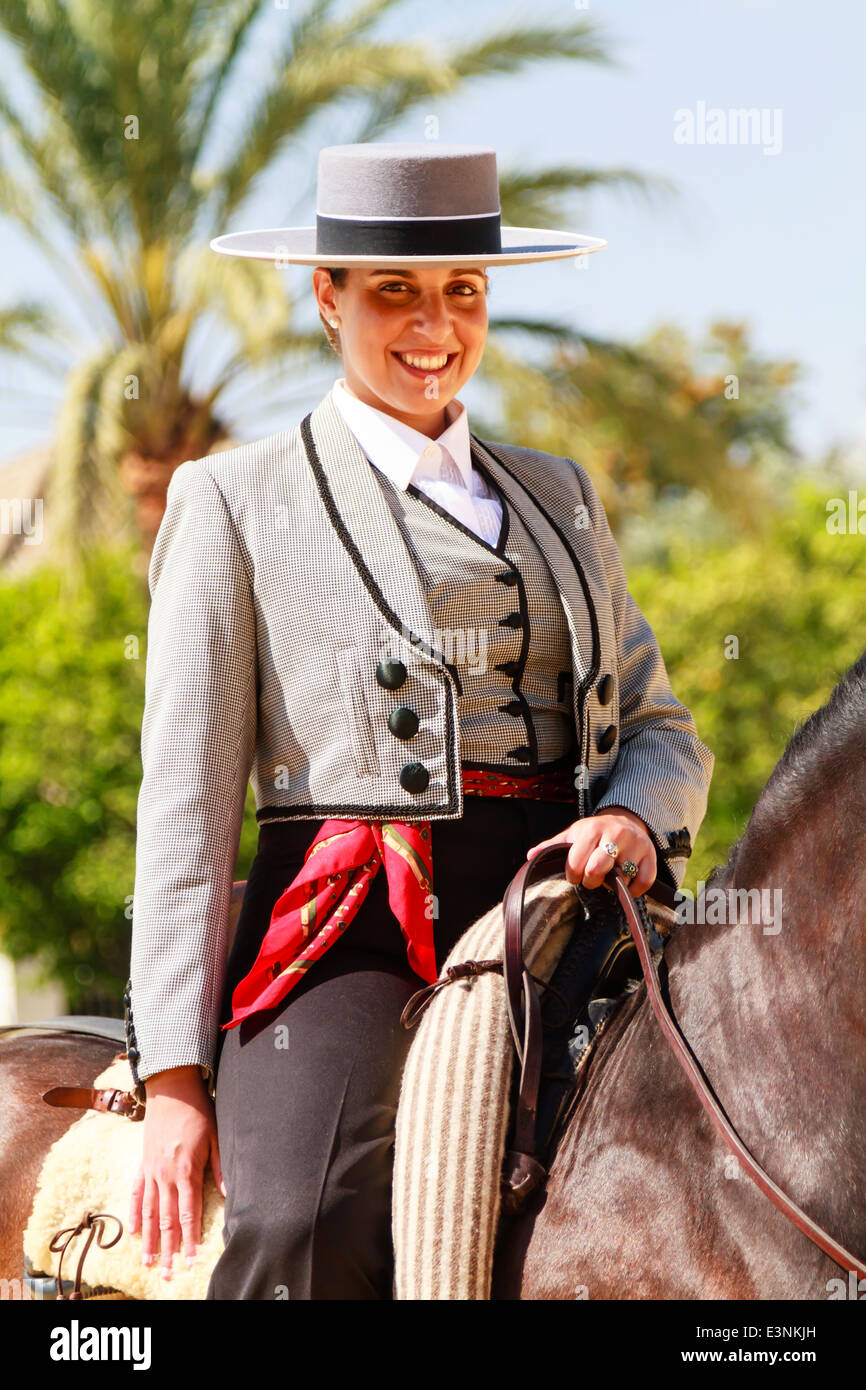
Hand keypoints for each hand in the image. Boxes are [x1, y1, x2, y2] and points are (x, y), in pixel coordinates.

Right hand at [128, 1065, 225, 1281]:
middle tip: (168, 1274)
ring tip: (150, 1263)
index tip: (190, 1261)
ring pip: (150, 1213)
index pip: (189, 1214)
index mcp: (187, 1171)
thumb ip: (221, 1167)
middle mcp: (166, 1175)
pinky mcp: (143, 1163)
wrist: (171, 1088)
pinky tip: (134, 1232)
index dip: (190, 1240)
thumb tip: (228, 1194)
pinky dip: (135, 1214)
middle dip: (169, 1249)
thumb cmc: (198, 1110)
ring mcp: (151, 1171)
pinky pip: (137, 1193)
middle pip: (168, 1220)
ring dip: (150, 1240)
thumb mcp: (216, 1136)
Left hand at [525, 805, 656, 898]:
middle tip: (591, 878)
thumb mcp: (573, 834)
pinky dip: (634, 889)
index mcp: (592, 829)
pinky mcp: (651, 856)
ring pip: (621, 879)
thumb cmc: (595, 832)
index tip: (575, 875)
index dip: (573, 875)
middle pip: (597, 869)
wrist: (626, 819)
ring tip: (609, 877)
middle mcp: (615, 834)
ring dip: (613, 885)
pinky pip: (644, 882)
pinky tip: (626, 885)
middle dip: (591, 881)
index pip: (577, 862)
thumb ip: (552, 846)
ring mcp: (636, 845)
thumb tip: (530, 856)